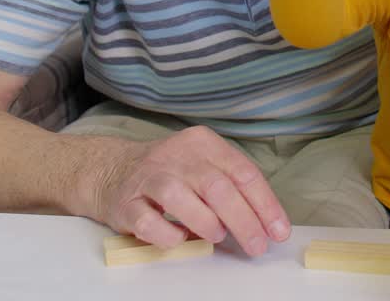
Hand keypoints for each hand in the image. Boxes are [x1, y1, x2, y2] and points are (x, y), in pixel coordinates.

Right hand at [91, 126, 289, 256]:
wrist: (111, 170)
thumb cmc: (171, 173)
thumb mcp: (204, 165)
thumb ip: (233, 187)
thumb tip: (266, 222)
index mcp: (203, 143)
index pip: (243, 172)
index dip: (265, 204)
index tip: (278, 231)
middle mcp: (175, 156)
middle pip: (217, 187)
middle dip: (244, 221)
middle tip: (257, 245)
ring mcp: (147, 178)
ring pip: (180, 199)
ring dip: (206, 223)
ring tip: (217, 236)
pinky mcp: (125, 203)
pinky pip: (149, 223)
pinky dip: (169, 235)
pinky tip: (179, 237)